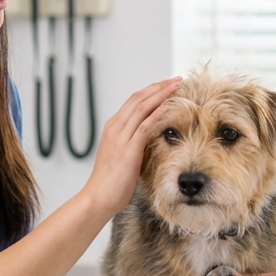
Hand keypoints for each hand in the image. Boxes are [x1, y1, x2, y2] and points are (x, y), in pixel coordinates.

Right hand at [83, 77, 181, 217]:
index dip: (152, 90)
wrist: (98, 197)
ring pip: (142, 106)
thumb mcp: (121, 156)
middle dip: (160, 86)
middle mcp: (115, 127)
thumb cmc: (110, 182)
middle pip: (139, 98)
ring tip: (177, 85)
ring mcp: (120, 136)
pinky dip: (158, 113)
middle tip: (177, 79)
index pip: (134, 100)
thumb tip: (148, 140)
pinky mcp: (128, 148)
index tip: (167, 85)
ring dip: (162, 94)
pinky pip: (145, 125)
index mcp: (113, 128)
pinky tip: (169, 105)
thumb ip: (133, 143)